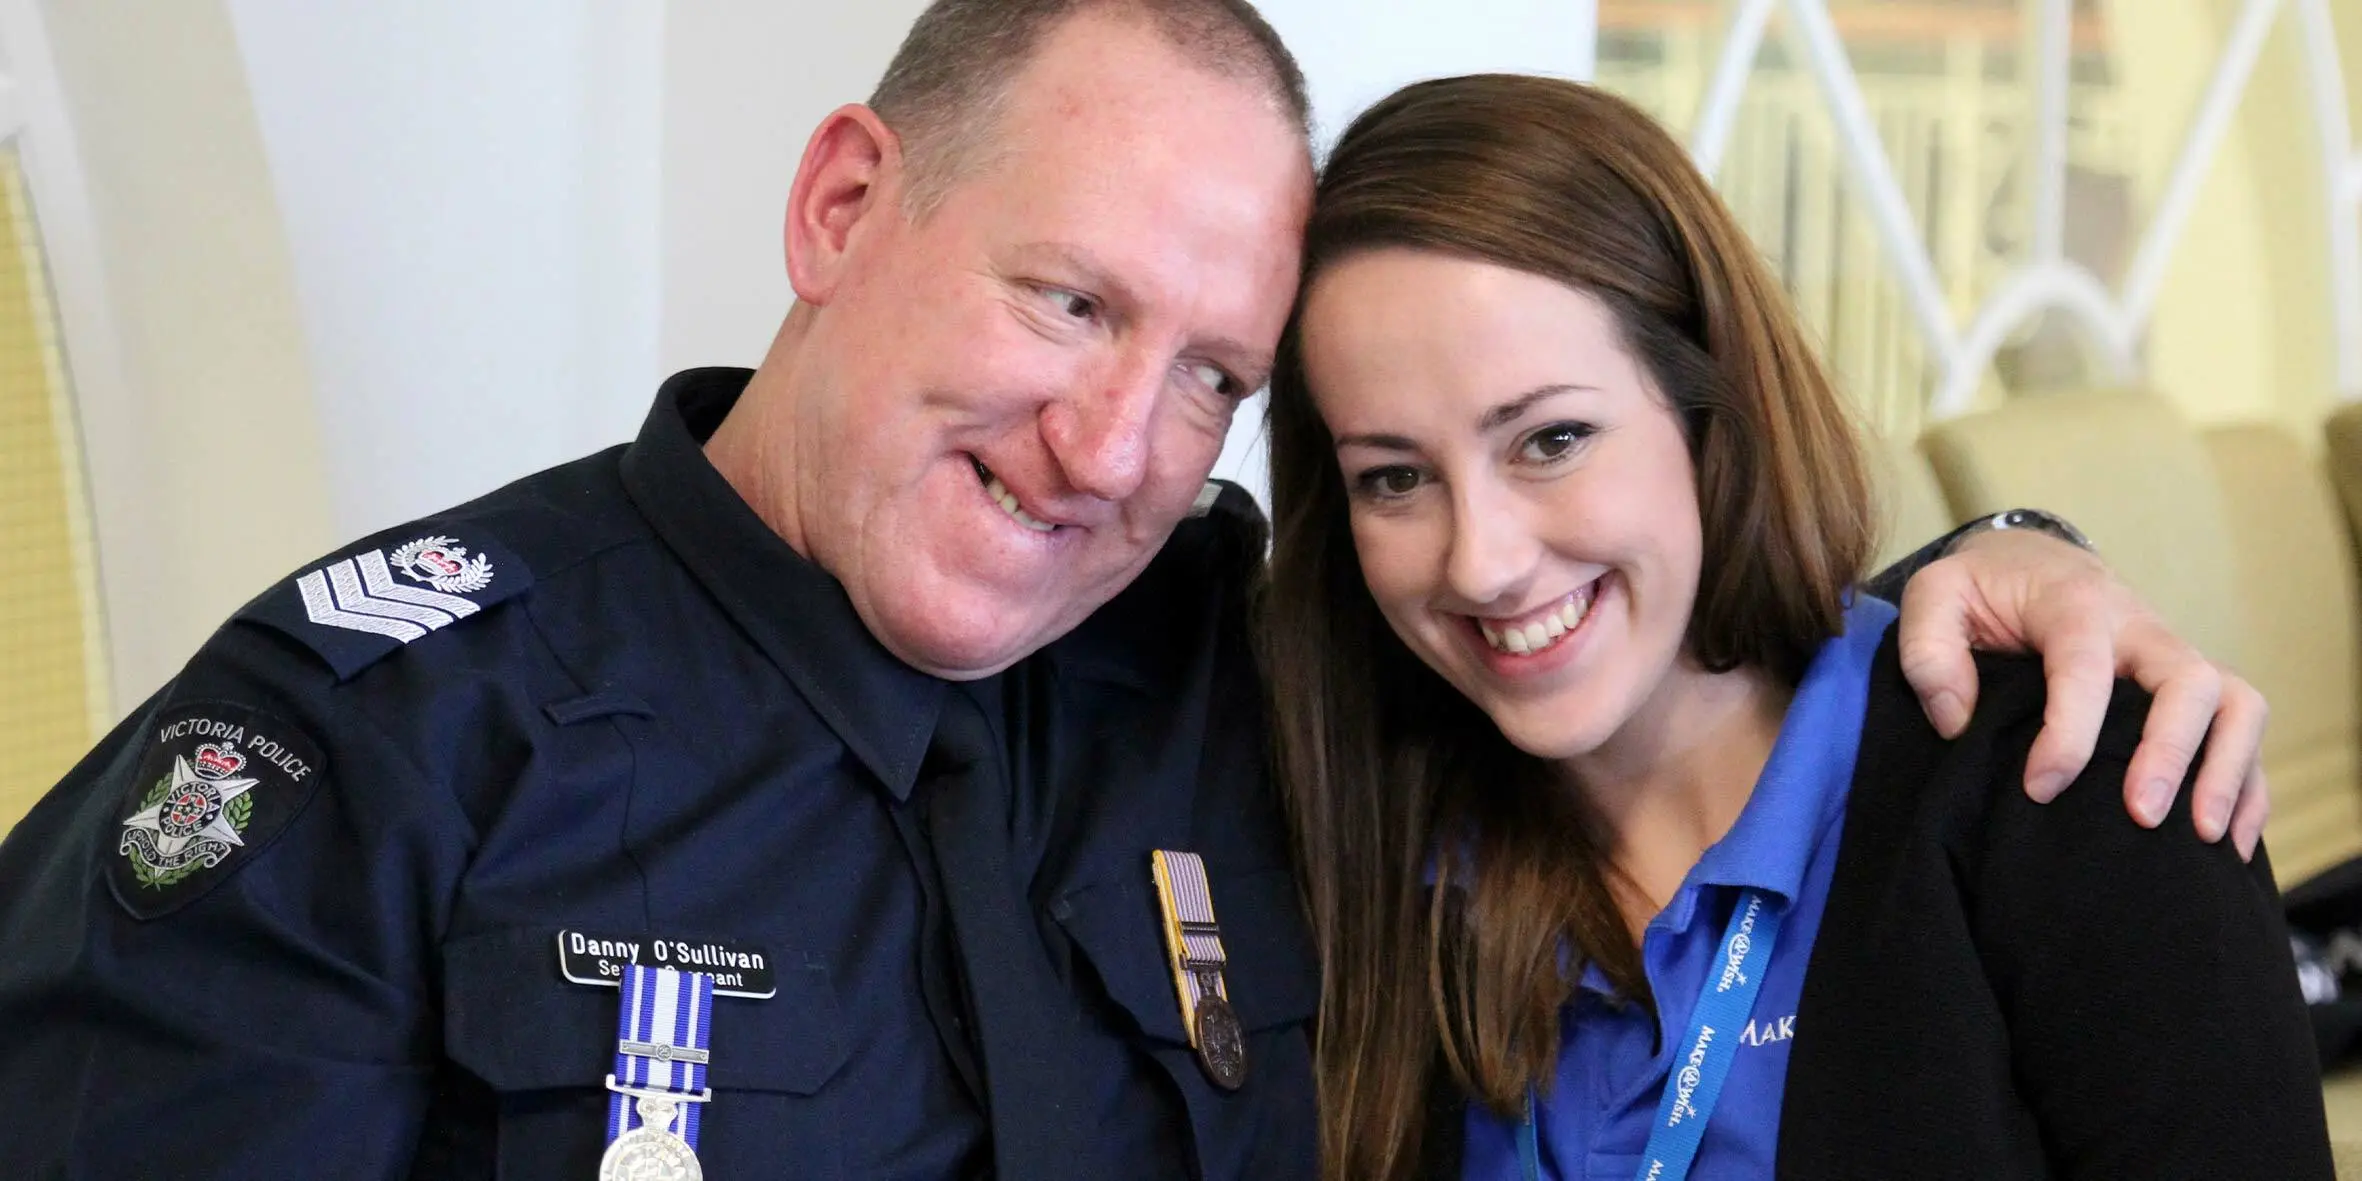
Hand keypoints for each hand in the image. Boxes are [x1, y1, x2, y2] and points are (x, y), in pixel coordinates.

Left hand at [1893, 529, 2269, 859]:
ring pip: (2236, 703)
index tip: (2041, 787)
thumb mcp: (1933, 597)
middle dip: (2171, 752)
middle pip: (2189, 680)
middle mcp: (2141, 628)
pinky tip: (2229, 843)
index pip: (2085, 668)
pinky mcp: (2193, 688)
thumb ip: (1928, 652)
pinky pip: (2243, 728)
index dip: (2069, 733)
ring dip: (2227, 771)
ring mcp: (2174, 657)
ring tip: (2202, 838)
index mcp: (2075, 605)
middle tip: (2141, 816)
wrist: (2031, 561)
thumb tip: (1958, 723)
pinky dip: (2246, 784)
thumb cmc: (1981, 589)